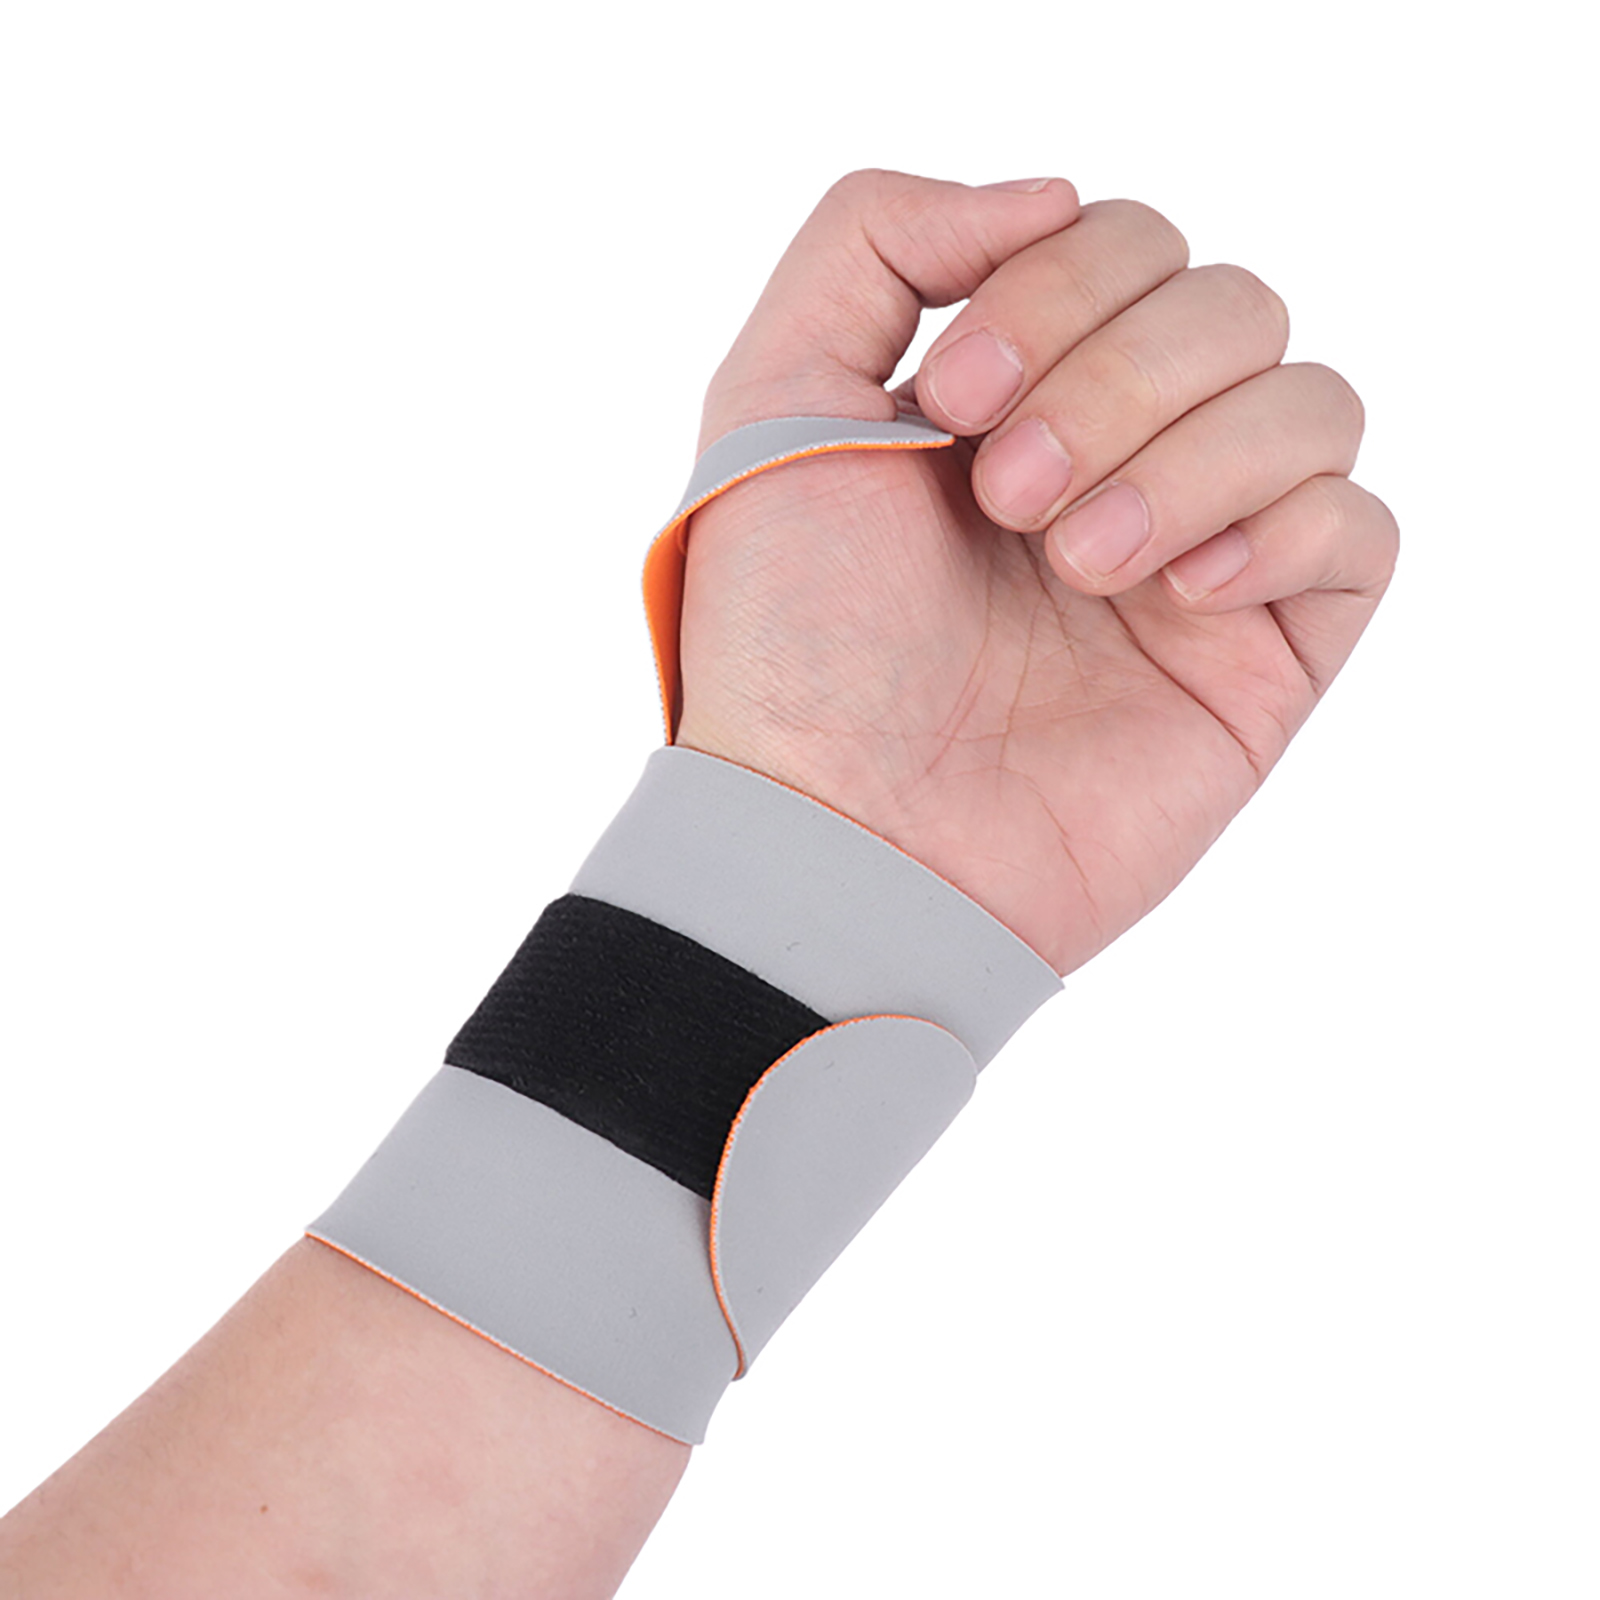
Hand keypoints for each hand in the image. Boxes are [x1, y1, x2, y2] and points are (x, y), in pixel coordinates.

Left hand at [674, 170, 1397, 975]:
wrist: (841, 834)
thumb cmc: (795, 641)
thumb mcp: (771, 395)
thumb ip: (876, 240)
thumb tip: (1052, 197)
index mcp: (1016, 396)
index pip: (1123, 241)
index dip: (1055, 289)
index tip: (948, 409)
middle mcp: (1117, 460)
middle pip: (1228, 303)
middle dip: (1117, 378)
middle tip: (1008, 500)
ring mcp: (1196, 556)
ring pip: (1311, 399)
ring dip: (1192, 455)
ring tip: (1080, 564)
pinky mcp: (1259, 658)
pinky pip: (1360, 531)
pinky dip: (1282, 530)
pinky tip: (1175, 598)